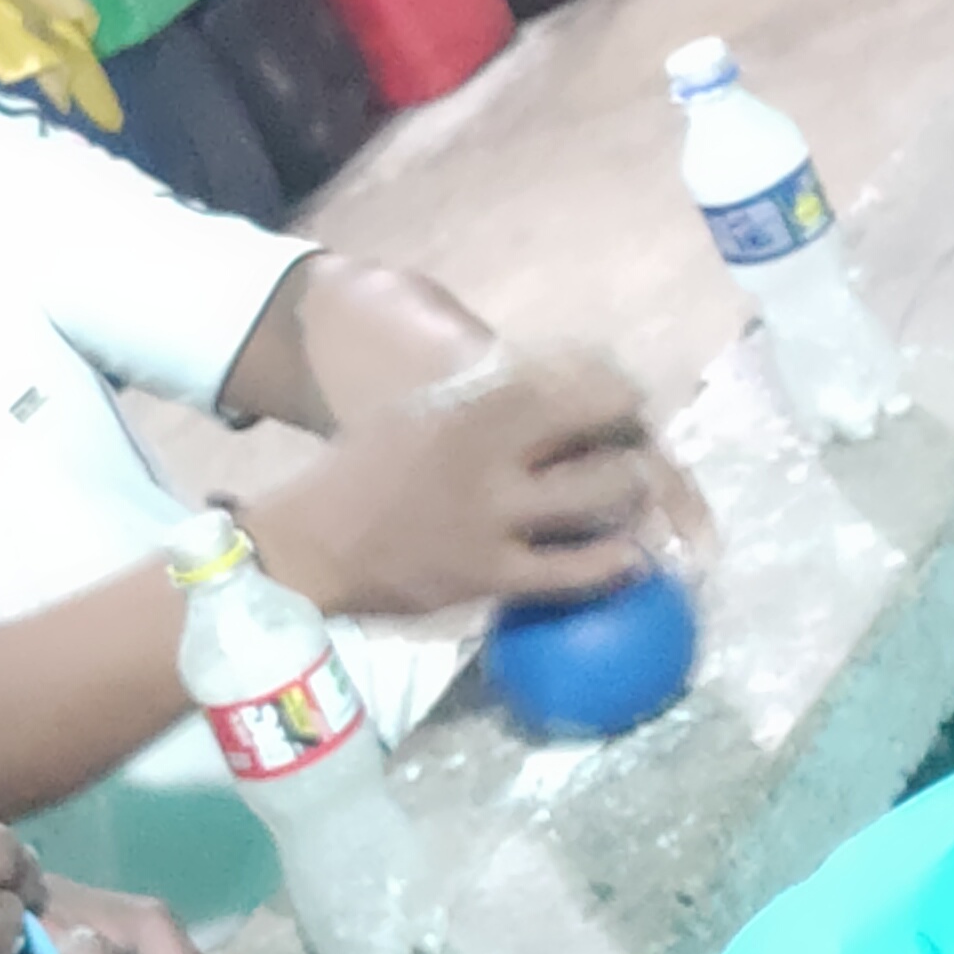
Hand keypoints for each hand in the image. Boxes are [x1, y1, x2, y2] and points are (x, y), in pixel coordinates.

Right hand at [242, 348, 711, 616]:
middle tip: (640, 454)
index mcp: (472, 400)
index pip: (577, 380)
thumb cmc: (372, 468)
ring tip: (638, 500)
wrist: (313, 541)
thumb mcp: (426, 410)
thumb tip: (565, 389)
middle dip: (633, 443)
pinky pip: (573, 571)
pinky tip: (631, 560)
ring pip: (598, 497)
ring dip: (631, 497)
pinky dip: (612, 563)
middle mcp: (488, 449)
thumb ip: (489, 400)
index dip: (617, 391)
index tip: (630, 400)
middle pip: (601, 433)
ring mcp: (490, 514)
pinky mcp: (489, 572)